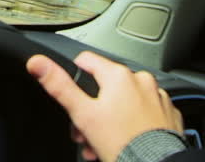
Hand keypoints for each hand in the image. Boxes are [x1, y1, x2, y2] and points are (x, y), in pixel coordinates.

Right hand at [26, 51, 184, 161]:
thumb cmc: (122, 142)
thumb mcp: (83, 114)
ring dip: (111, 119)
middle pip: (105, 87)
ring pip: (125, 102)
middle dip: (93, 110)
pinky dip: (133, 125)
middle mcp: (140, 80)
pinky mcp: (168, 114)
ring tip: (105, 142)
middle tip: (87, 132)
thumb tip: (36, 62)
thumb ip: (60, 86)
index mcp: (118, 75)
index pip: (86, 61)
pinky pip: (145, 114)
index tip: (75, 100)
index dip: (74, 80)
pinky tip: (126, 140)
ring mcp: (157, 96)